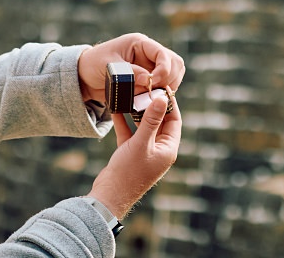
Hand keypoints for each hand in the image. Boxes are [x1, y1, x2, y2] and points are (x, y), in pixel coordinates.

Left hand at [77, 33, 185, 104]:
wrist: (85, 77)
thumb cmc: (93, 65)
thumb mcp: (108, 66)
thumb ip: (129, 72)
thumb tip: (148, 79)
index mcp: (140, 44)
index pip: (163, 53)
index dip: (163, 68)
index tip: (153, 82)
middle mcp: (149, 54)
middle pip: (175, 63)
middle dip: (170, 78)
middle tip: (157, 91)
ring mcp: (150, 66)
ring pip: (173, 74)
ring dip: (168, 87)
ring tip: (154, 97)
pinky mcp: (149, 80)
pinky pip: (164, 86)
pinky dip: (161, 94)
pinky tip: (151, 101)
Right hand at [89, 95, 181, 219]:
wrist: (109, 195)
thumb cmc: (128, 172)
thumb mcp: (141, 142)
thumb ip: (151, 120)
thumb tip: (162, 99)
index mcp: (168, 148)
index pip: (174, 120)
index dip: (170, 103)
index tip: (163, 86)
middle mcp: (159, 150)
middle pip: (160, 121)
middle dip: (153, 105)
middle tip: (146, 88)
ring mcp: (145, 151)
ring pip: (144, 126)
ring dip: (138, 112)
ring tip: (133, 94)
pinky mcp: (131, 153)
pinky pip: (130, 133)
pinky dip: (124, 121)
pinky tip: (116, 108)